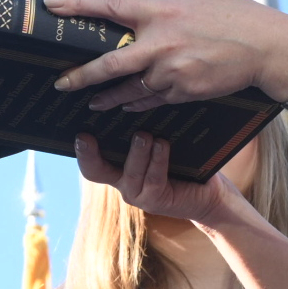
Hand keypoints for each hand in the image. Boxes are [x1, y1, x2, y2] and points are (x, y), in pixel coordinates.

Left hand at [45, 0, 287, 111]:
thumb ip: (156, 1)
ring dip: (107, 96)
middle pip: (108, 63)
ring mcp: (170, 71)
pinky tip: (125, 104)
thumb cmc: (228, 12)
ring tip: (92, 99)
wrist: (264, 46)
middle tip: (60, 82)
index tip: (51, 6)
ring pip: (128, 89)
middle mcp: (159, 42)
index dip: (76, 5)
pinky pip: (151, 99)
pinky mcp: (182, 91)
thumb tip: (129, 9)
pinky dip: (136, 102)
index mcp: (159, 8)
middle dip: (80, 76)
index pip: (107, 6)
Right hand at [74, 132, 267, 232]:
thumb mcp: (158, 142)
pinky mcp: (157, 200)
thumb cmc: (183, 161)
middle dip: (89, 155)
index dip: (80, 148)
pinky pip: (153, 179)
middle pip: (95, 171)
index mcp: (117, 166)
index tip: (76, 129)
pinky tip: (162, 145)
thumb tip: (128, 88)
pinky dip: (157, 161)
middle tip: (86, 136)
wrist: (210, 193)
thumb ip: (140, 126)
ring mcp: (138, 194)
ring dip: (137, 152)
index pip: (90, 158)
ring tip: (144, 135)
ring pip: (130, 173)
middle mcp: (122, 181)